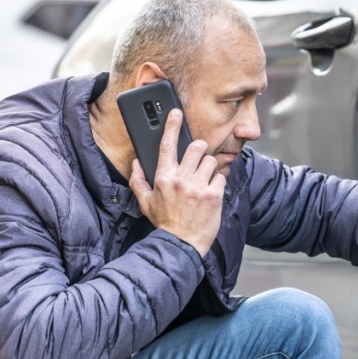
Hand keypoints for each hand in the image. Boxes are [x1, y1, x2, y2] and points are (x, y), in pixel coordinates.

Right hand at [129, 109, 224, 256]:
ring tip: (204, 180)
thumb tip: (137, 163)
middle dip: (199, 150)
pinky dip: (218, 183)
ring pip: (211, 161)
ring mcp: (199, 187)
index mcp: (163, 178)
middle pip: (196, 147)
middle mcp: (181, 179)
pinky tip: (211, 193)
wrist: (181, 245)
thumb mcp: (145, 203)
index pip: (167, 145)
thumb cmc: (164, 223)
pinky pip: (221, 177)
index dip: (172, 126)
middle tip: (197, 160)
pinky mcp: (214, 195)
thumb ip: (138, 181)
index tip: (176, 113)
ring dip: (209, 168)